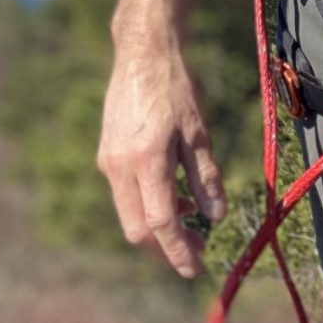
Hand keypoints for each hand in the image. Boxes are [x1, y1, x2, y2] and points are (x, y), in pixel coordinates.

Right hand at [98, 40, 227, 279]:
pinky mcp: (106, 154)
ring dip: (158, 226)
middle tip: (197, 248)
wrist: (142, 53)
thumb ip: (206, 177)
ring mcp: (108, 161)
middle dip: (165, 246)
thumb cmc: (176, 88)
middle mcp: (119, 166)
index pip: (160, 222)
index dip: (178, 250)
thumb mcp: (199, 132)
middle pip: (137, 228)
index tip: (195, 269)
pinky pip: (126, 194)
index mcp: (146, 161)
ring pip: (129, 213)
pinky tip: (174, 194)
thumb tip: (216, 217)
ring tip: (192, 218)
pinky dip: (148, 204)